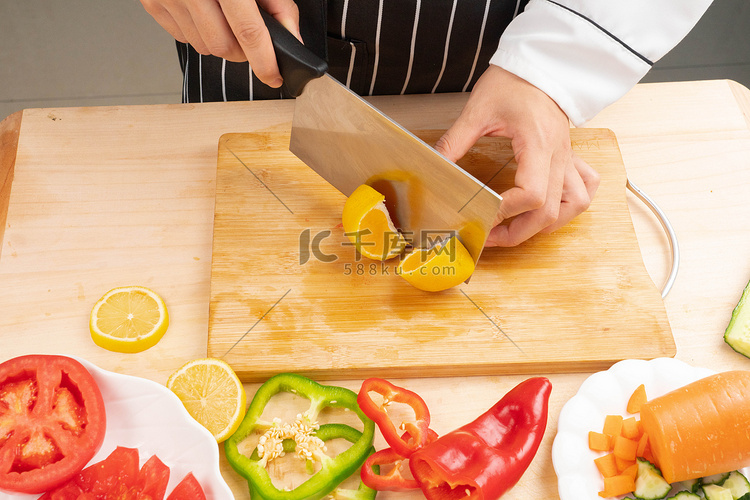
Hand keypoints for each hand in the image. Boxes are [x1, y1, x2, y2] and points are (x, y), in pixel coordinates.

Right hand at [140, 0, 300, 87]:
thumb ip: (277, 4)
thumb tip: (290, 37)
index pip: (248, 31)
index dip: (264, 60)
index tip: (273, 76)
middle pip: (224, 47)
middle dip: (242, 51)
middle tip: (249, 37)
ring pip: (203, 47)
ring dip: (220, 42)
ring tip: (224, 17)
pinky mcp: (152, 2)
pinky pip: (182, 37)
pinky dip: (198, 33)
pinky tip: (204, 12)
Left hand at [435, 66, 599, 246]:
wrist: (539, 65)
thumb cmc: (512, 82)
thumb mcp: (477, 110)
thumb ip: (455, 141)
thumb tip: (434, 166)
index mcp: (536, 143)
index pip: (531, 194)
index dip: (506, 212)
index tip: (482, 215)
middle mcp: (558, 155)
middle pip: (550, 211)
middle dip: (519, 232)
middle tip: (490, 236)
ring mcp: (568, 157)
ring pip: (574, 205)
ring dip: (547, 225)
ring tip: (519, 228)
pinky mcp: (569, 156)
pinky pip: (586, 187)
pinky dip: (571, 206)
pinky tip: (552, 209)